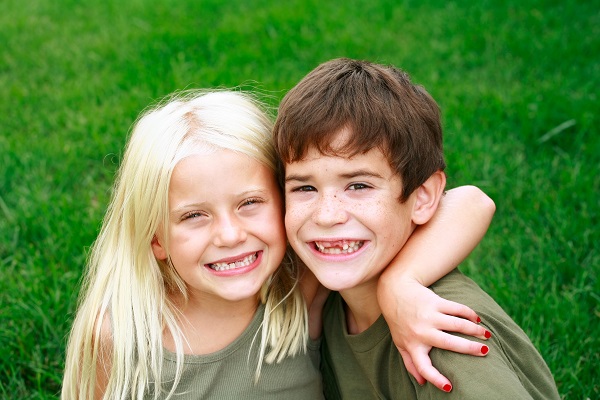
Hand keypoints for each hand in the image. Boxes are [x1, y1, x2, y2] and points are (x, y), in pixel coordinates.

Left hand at [378, 276, 490, 391]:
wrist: (394, 292)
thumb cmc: (399, 322)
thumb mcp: (400, 343)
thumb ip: (409, 363)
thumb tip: (421, 383)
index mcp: (412, 345)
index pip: (423, 366)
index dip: (435, 378)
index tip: (449, 387)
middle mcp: (421, 331)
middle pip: (449, 343)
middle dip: (469, 348)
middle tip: (485, 352)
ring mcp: (429, 316)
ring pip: (457, 324)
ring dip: (475, 330)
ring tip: (486, 335)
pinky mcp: (435, 302)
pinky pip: (457, 308)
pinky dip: (469, 313)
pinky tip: (477, 319)